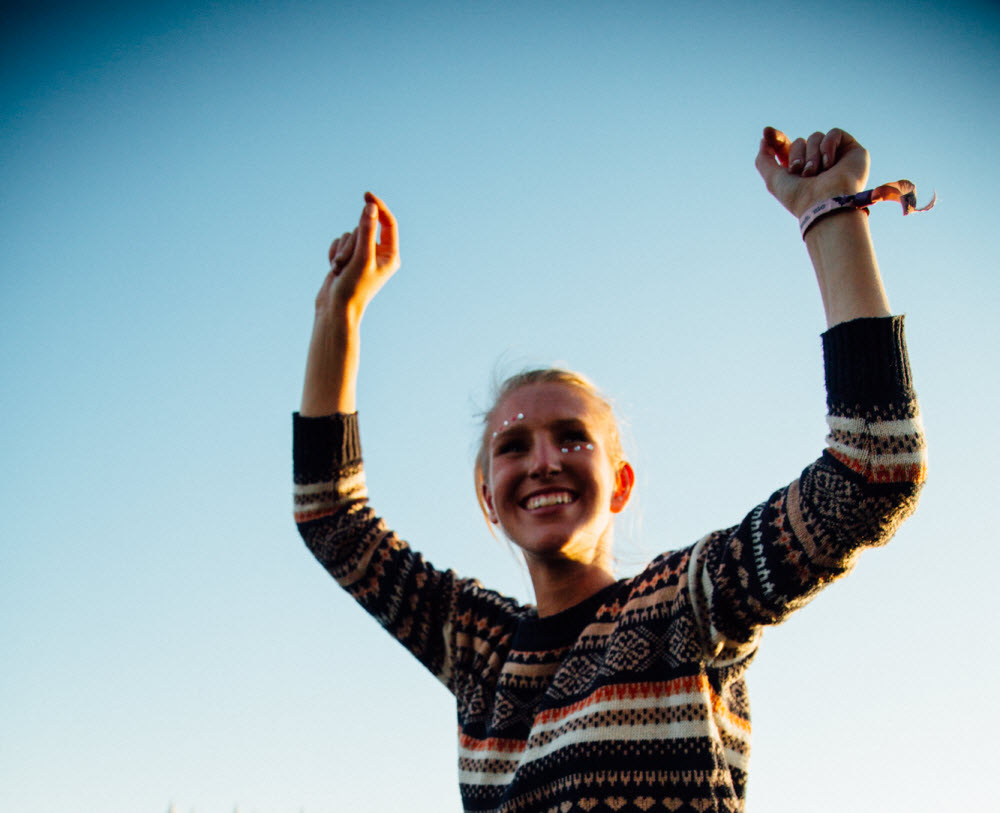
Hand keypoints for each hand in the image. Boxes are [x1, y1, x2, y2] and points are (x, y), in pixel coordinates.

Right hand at [316, 191, 399, 322]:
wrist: (335, 309)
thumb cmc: (353, 288)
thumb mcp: (362, 258)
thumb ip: (367, 232)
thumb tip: (371, 207)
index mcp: (390, 256)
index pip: (388, 223)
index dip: (378, 208)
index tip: (366, 195)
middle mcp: (379, 254)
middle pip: (364, 228)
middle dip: (352, 242)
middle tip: (348, 263)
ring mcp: (362, 255)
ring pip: (350, 234)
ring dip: (342, 250)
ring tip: (340, 270)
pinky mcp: (348, 257)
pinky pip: (339, 241)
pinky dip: (334, 252)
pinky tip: (334, 269)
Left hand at [755, 127, 869, 217]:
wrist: (826, 204)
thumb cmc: (799, 196)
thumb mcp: (773, 179)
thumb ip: (763, 160)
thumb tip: (765, 137)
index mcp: (799, 171)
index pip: (787, 147)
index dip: (777, 139)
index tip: (767, 132)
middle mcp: (817, 163)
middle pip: (799, 141)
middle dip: (797, 156)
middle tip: (802, 174)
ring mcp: (835, 156)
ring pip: (815, 137)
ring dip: (812, 155)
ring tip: (816, 173)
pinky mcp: (851, 150)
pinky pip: (833, 133)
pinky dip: (827, 146)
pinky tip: (829, 164)